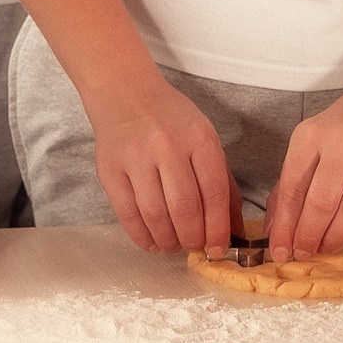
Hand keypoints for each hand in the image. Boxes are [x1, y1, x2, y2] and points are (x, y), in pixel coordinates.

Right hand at [88, 78, 232, 255]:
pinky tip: (152, 241)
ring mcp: (136, 157)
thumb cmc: (170, 119)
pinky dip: (141, 236)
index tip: (218, 249)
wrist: (125, 93)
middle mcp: (167, 145)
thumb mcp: (205, 139)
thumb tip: (233, 230)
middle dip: (193, 239)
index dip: (218, 229)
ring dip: (168, 241)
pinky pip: (127, 214)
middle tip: (194, 247)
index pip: (214, 193)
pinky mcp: (110, 169)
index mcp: (199, 137)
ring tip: (173, 245)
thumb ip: (223, 183)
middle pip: (185, 209)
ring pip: (155, 215)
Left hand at [264, 89, 342, 260]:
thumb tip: (275, 229)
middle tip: (303, 254)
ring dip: (334, 239)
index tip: (279, 251)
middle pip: (320, 205)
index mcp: (311, 136)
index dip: (283, 226)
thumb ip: (291, 180)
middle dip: (307, 238)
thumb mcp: (312, 139)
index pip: (291, 189)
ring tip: (326, 246)